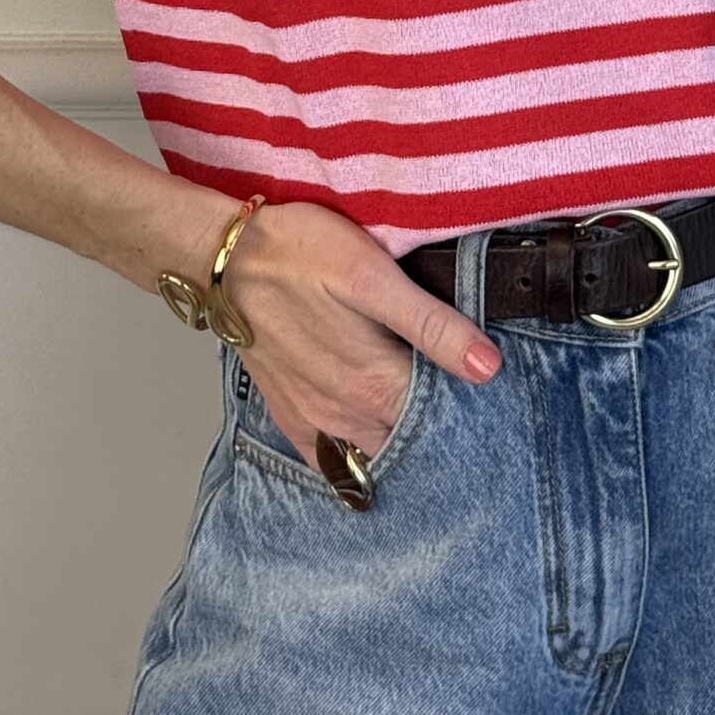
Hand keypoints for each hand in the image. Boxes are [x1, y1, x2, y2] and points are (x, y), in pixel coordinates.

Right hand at [212, 199, 501, 474]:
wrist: (226, 259)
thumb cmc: (300, 253)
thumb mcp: (373, 276)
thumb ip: (431, 325)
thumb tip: (487, 367)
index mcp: (374, 382)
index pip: (442, 417)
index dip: (471, 407)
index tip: (488, 394)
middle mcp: (346, 414)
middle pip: (410, 438)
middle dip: (440, 427)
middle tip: (465, 403)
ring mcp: (315, 419)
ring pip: (374, 453)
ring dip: (402, 442)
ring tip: (426, 416)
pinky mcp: (290, 413)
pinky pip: (329, 460)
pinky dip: (355, 460)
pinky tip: (371, 440)